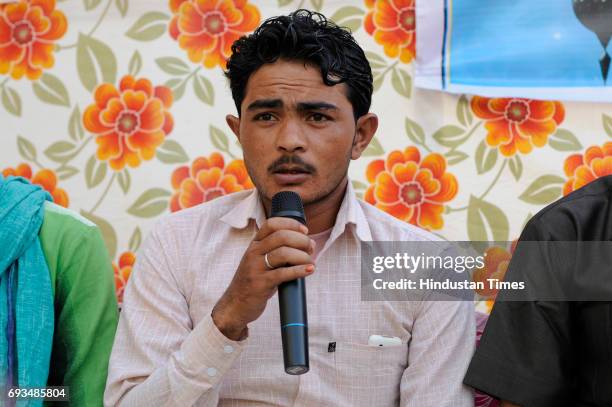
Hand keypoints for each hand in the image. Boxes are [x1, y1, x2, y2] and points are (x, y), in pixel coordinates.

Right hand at [212, 217, 314, 339]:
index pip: (271, 224)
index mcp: (254, 244)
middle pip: (281, 236)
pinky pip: (283, 273)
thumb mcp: (260, 261)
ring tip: (311, 262)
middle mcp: (253, 253)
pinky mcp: (261, 283)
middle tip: (310, 248)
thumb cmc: (254, 282)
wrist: (235, 305)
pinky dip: (300, 270)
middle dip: (301, 240)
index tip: (304, 230)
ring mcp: (255, 268)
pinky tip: (309, 270)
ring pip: (284, 253)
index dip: (291, 224)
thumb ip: (277, 251)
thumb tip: (307, 243)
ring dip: (303, 256)